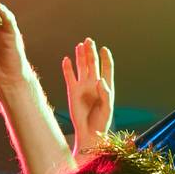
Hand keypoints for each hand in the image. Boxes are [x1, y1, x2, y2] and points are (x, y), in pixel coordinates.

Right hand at [61, 37, 114, 154]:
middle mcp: (94, 84)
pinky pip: (70, 77)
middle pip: (93, 64)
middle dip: (91, 52)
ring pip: (81, 67)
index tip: (104, 49)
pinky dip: (68, 68)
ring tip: (80, 45)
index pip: (106, 68)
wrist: (89, 133)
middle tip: (89, 40)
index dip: (106, 59)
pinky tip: (66, 59)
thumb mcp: (107, 109)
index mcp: (106, 87)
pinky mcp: (72, 91)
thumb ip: (105, 94)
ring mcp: (83, 86)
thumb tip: (100, 80)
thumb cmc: (101, 122)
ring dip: (80, 56)